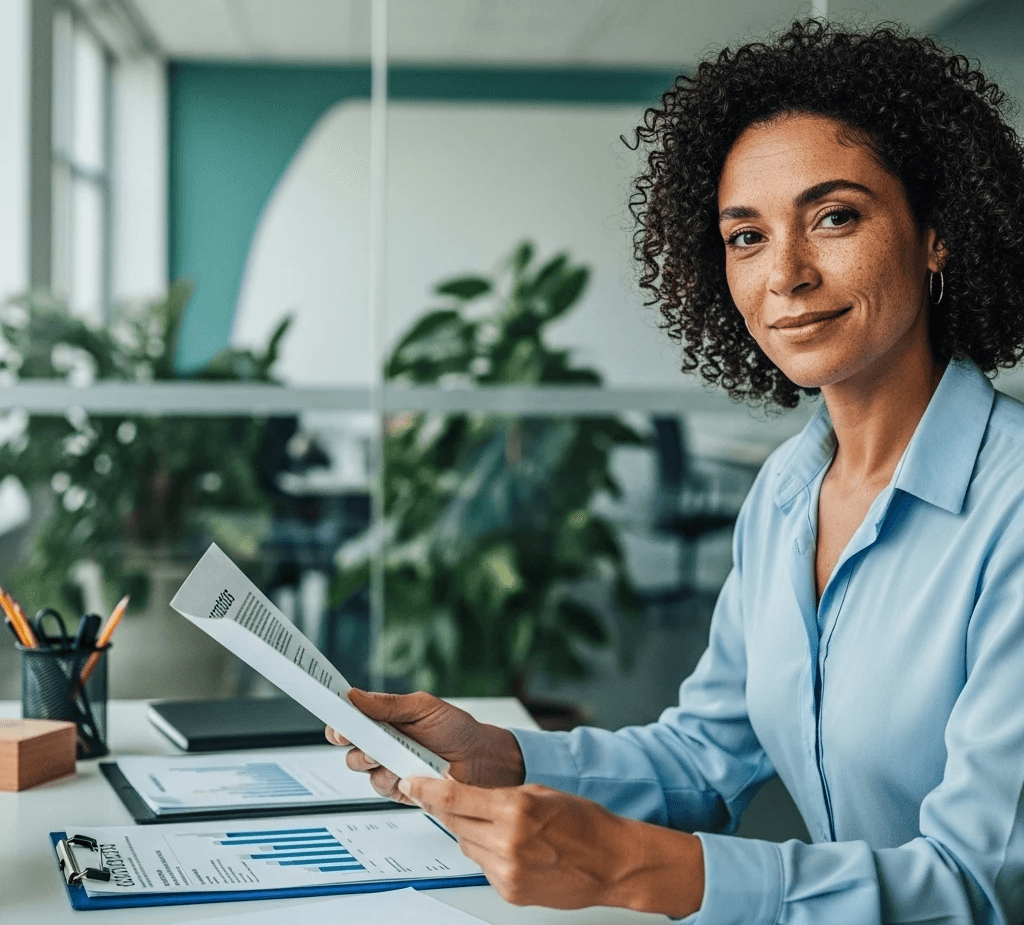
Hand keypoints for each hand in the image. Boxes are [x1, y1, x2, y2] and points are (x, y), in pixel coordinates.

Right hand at [325, 689, 524, 802]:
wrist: (481, 759)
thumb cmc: (456, 729)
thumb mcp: (423, 707)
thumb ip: (389, 704)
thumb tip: (355, 695)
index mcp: (386, 717)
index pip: (353, 716)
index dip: (340, 715)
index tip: (336, 714)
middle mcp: (383, 741)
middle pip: (349, 743)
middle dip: (350, 738)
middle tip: (358, 734)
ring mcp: (388, 765)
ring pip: (359, 764)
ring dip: (369, 758)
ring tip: (387, 752)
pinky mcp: (397, 788)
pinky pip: (379, 785)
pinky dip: (386, 777)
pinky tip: (401, 771)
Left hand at [399, 776, 704, 916]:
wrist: (612, 862)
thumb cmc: (585, 823)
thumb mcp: (539, 792)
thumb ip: (498, 794)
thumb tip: (463, 794)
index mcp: (515, 809)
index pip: (454, 798)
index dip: (425, 790)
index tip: (411, 783)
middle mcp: (508, 842)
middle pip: (455, 823)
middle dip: (447, 810)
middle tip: (447, 799)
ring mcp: (508, 871)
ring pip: (467, 846)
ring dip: (472, 833)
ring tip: (500, 826)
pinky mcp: (510, 892)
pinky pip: (483, 867)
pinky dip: (489, 854)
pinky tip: (512, 847)